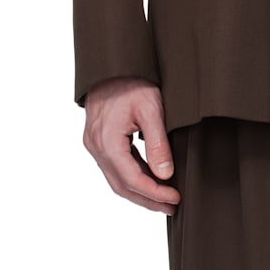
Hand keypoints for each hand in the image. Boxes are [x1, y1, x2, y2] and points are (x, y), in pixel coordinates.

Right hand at [81, 76, 181, 213]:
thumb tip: (165, 176)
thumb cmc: (132, 80)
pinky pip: (113, 167)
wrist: (113, 63)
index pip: (132, 179)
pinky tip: (148, 179)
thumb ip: (157, 143)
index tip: (175, 198)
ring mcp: (94, 144)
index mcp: (107, 141)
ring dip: (139, 191)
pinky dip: (131, 176)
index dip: (155, 192)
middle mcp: (96, 146)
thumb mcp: (151, 108)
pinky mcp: (97, 140)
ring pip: (116, 179)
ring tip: (163, 199)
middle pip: (121, 185)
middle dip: (147, 199)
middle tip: (171, 207)